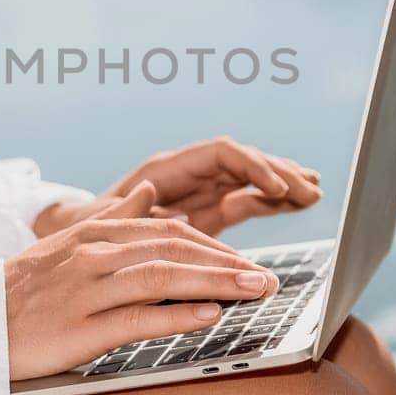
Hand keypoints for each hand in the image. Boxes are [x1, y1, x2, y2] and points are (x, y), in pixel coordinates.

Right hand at [5, 181, 279, 380]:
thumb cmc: (25, 289)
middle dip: (228, 263)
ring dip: (216, 283)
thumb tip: (149, 192)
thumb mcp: (68, 243)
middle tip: (269, 279)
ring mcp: (87, 291)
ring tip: (255, 292)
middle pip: (174, 250)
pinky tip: (208, 316)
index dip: (215, 247)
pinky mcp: (79, 329)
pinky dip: (175, 315)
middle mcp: (94, 256)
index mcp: (96, 235)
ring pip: (162, 278)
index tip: (250, 263)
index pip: (169, 233)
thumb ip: (114, 218)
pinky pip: (135, 318)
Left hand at [36, 137, 322, 238]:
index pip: (220, 154)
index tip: (276, 186)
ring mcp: (202, 191)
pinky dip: (275, 201)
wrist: (79, 240)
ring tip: (315, 192)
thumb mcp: (97, 220)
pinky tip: (300, 203)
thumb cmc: (83, 229)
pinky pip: (249, 200)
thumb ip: (122, 209)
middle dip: (279, 171)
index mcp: (167, 169)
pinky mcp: (210, 212)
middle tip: (312, 189)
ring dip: (284, 183)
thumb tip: (145, 195)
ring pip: (252, 179)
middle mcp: (189, 174)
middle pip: (244, 162)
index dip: (251, 166)